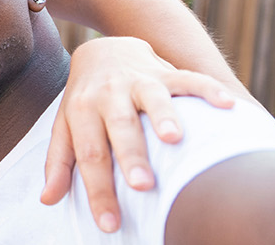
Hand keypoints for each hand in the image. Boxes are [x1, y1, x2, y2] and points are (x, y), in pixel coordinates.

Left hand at [40, 35, 238, 232]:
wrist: (101, 51)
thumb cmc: (84, 101)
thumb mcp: (65, 126)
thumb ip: (59, 162)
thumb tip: (47, 200)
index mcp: (83, 111)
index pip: (89, 156)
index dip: (98, 191)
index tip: (109, 224)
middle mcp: (110, 94)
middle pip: (119, 126)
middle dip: (132, 156)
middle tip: (143, 186)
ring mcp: (139, 81)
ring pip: (153, 97)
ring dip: (164, 116)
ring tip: (175, 138)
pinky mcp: (165, 72)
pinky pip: (189, 79)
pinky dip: (208, 90)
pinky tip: (227, 105)